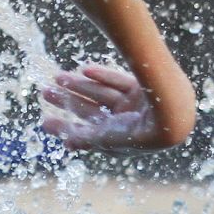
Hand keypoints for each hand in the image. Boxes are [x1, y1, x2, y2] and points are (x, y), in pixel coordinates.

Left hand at [39, 63, 171, 152]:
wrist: (170, 118)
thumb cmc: (136, 133)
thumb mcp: (104, 138)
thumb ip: (84, 139)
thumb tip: (66, 144)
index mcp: (114, 140)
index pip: (84, 133)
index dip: (63, 127)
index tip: (43, 120)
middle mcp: (123, 123)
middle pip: (89, 110)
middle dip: (67, 100)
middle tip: (44, 92)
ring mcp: (133, 106)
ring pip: (100, 93)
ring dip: (79, 85)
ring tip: (57, 76)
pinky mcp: (142, 89)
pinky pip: (118, 81)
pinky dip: (102, 75)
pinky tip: (85, 70)